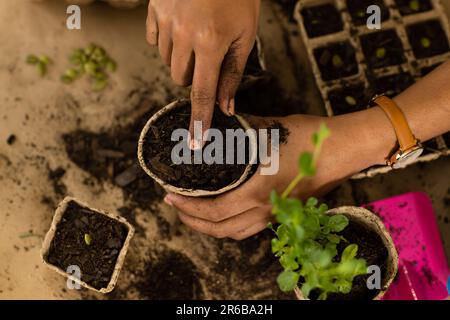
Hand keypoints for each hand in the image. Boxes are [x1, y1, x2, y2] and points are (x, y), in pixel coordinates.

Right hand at [146, 0, 260, 143]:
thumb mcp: (246, 33)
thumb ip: (234, 72)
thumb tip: (226, 107)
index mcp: (211, 43)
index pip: (203, 93)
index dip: (200, 121)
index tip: (195, 144)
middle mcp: (183, 35)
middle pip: (181, 79)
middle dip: (195, 76)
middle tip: (209, 56)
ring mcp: (165, 20)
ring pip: (168, 60)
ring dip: (182, 58)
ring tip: (198, 33)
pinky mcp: (153, 9)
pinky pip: (154, 39)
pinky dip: (167, 41)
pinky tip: (181, 24)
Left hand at [163, 113, 378, 239]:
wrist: (343, 150)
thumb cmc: (309, 138)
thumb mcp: (270, 130)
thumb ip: (239, 131)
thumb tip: (215, 126)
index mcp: (258, 191)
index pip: (214, 211)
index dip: (188, 208)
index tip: (170, 196)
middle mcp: (265, 210)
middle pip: (219, 229)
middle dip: (192, 220)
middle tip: (175, 205)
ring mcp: (275, 215)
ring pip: (234, 233)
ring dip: (209, 226)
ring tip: (194, 212)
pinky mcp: (283, 214)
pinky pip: (249, 229)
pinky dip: (229, 227)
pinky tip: (223, 213)